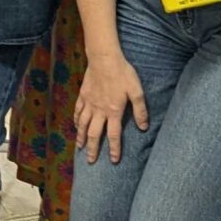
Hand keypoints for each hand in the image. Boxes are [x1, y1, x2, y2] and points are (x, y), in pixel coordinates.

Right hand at [73, 49, 149, 164]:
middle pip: (95, 134)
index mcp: (114, 111)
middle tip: (90, 161)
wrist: (104, 59)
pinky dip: (76, 121)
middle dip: (93, 149)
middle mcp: (99, 111)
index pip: (114, 135)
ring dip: (82, 138)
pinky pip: (78, 112)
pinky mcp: (83, 96)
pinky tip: (76, 126)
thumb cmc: (123, 73)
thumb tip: (144, 127)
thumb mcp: (137, 91)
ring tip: (80, 148)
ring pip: (83, 125)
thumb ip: (140, 110)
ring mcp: (89, 103)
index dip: (114, 149)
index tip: (113, 160)